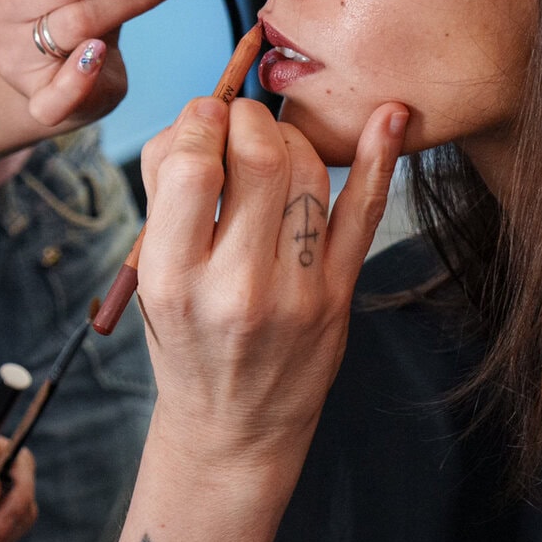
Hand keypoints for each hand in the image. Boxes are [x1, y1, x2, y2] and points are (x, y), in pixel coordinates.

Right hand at [136, 94, 408, 473]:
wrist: (233, 428)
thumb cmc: (184, 340)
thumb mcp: (150, 277)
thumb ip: (164, 196)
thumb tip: (199, 116)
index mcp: (173, 280)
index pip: (191, 170)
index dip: (200, 122)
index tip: (204, 114)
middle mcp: (235, 288)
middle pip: (258, 161)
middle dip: (249, 117)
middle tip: (240, 118)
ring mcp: (295, 294)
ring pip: (308, 174)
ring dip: (291, 135)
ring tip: (273, 141)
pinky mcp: (338, 297)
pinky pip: (363, 214)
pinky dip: (380, 160)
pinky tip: (390, 118)